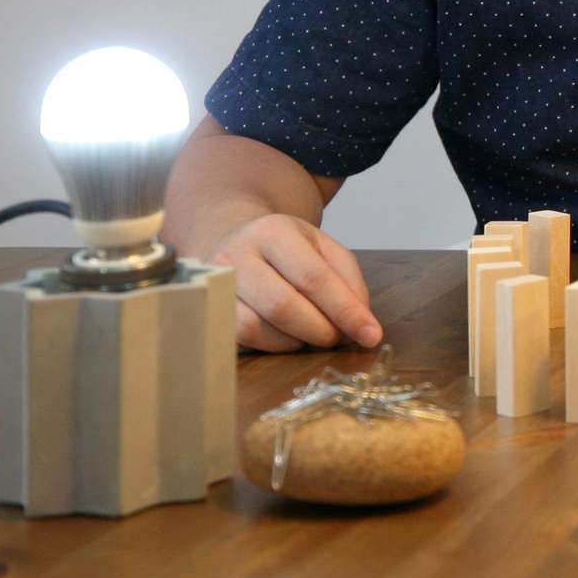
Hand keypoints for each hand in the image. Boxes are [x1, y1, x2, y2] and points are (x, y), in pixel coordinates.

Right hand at [208, 213, 382, 351]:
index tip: (371, 335)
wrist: (230, 241)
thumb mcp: (322, 248)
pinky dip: (273, 345)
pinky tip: (287, 334)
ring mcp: (213, 285)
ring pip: (258, 328)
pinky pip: (241, 339)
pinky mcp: (206, 311)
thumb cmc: (284, 249)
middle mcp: (236, 256)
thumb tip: (361, 321)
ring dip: (296, 340)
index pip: (314, 278)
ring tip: (312, 331)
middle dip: (320, 330)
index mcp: (273, 232)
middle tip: (339, 337)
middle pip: (283, 306)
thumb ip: (348, 279)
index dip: (345, 311)